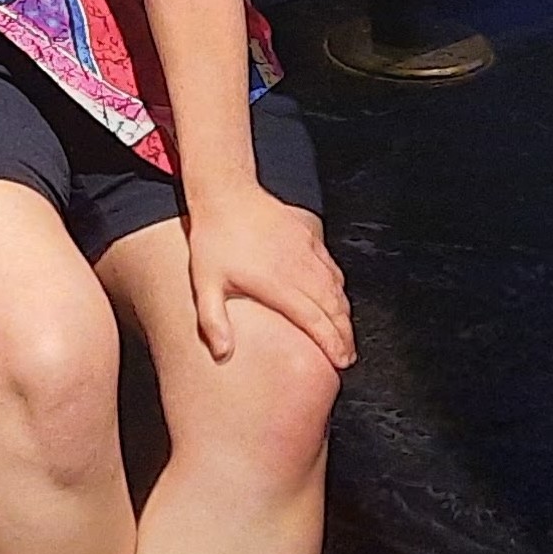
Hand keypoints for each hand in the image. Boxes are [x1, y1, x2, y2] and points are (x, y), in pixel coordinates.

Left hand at [183, 186, 354, 370]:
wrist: (225, 192)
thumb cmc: (213, 238)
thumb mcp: (204, 283)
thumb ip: (213, 321)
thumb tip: (222, 353)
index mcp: (278, 283)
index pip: (315, 320)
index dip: (332, 343)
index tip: (341, 361)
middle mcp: (299, 268)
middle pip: (333, 308)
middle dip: (345, 335)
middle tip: (348, 356)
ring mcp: (307, 251)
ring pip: (336, 288)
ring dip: (345, 314)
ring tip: (345, 334)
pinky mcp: (309, 237)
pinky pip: (332, 267)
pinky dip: (339, 287)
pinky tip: (338, 298)